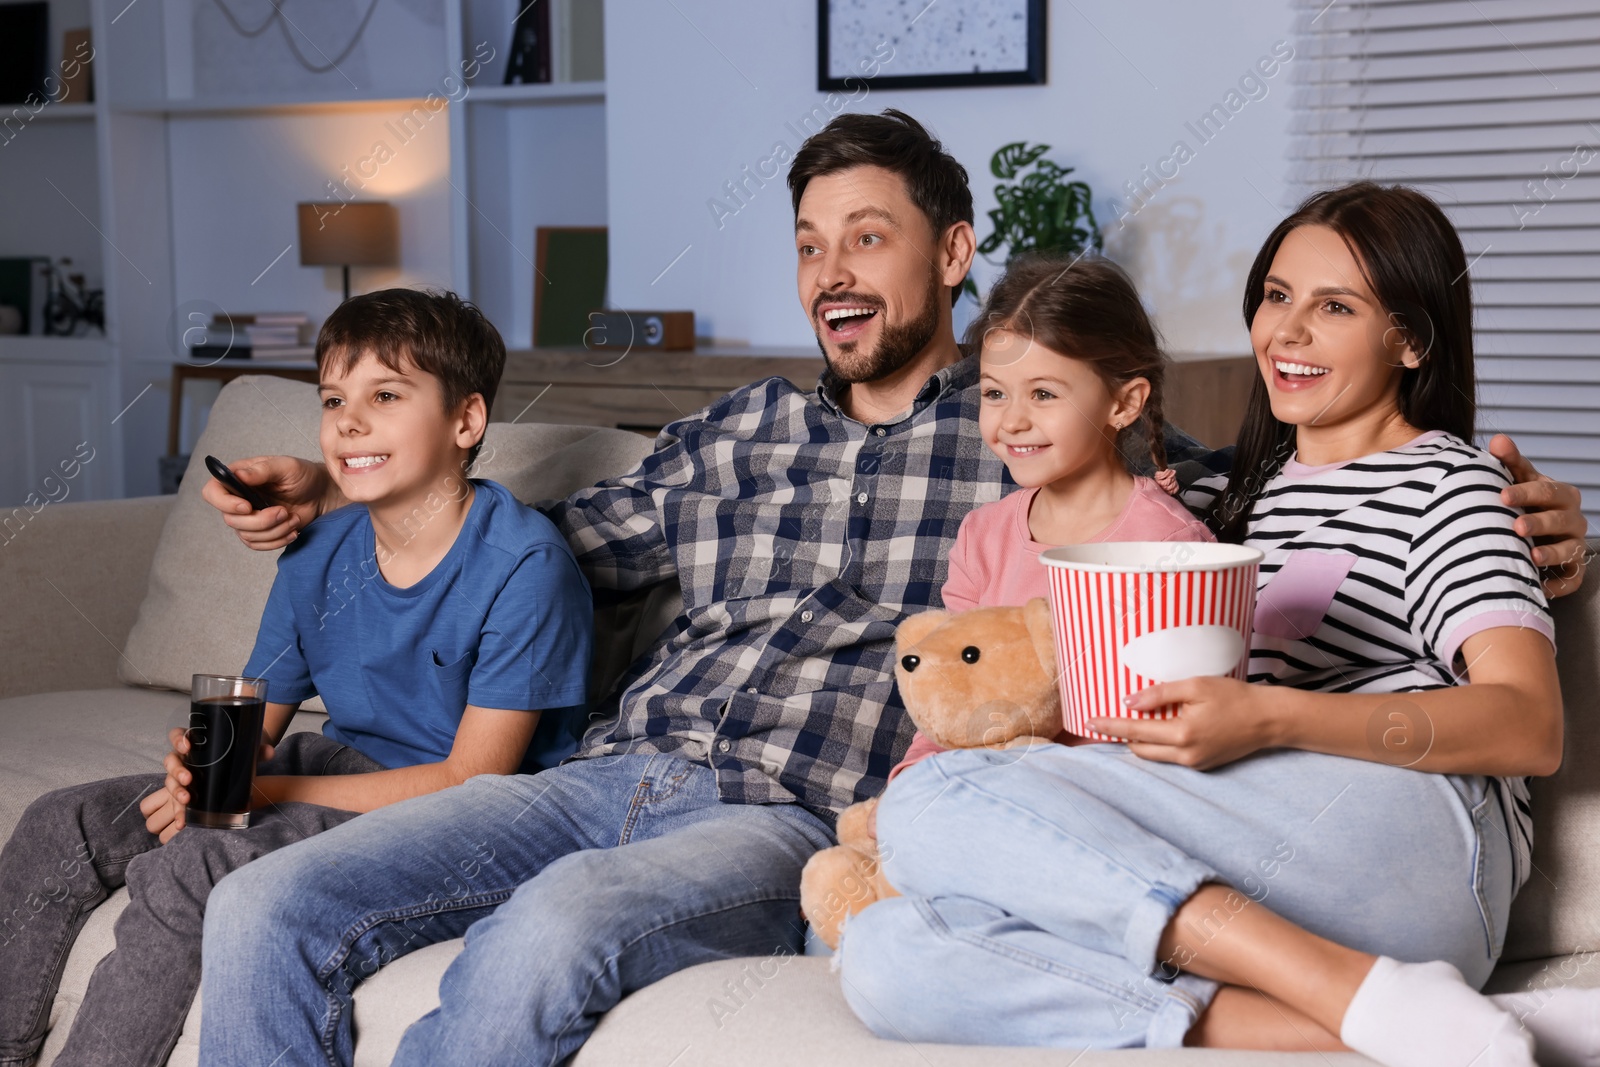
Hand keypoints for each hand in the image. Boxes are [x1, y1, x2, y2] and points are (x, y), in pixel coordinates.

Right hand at [143, 728, 275, 842]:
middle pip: (171, 761)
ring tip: (186, 801)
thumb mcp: (246, 748)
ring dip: (176, 792)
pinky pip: (176, 802)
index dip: (178, 739)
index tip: (188, 746)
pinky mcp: (186, 793)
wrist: (237, 764)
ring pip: (171, 782)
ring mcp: (183, 776)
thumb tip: (270, 751)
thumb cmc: (236, 752)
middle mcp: (184, 758)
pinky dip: (179, 813)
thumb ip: (257, 750)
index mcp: (194, 742)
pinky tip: (182, 822)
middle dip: (177, 771)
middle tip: (189, 779)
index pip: (178, 735)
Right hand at [200, 455, 331, 550]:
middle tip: (283, 512)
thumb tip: (238, 474)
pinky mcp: (260, 532)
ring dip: (274, 531)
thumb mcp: (286, 466)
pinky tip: (293, 531)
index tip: (248, 506)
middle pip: (231, 520)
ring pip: (246, 535)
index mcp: (237, 477)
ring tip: (293, 518)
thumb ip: (262, 470)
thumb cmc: (303, 475)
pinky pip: (258, 545)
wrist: (321, 495)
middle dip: (260, 521)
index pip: (212, 492)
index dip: (225, 503)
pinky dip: (277, 541)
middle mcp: (237, 498)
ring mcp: (247, 518)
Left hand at [1089, 676, 1275, 770]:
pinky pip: (1170, 756)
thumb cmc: (1234, 697)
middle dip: (1123, 736)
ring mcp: (1195, 764)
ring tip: (1137, 719)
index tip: (1089, 722)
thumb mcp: (1196, 685)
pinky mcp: (1202, 765)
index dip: (1110, 726)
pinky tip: (1163, 726)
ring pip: (1154, 755)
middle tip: (1110, 719)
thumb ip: (1160, 694)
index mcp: (1183, 734)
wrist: (1268, 719)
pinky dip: (1160, 743)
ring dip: (1141, 740)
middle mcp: (1186, 755)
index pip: (1135, 732)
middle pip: (1140, 749)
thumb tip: (1129, 702)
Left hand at [1489, 434, 1588, 598]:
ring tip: (1533, 556)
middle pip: (1561, 519)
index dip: (1526, 492)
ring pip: (1570, 549)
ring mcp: (1573, 545)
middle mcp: (1572, 519)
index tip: (1501, 495)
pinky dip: (1559, 585)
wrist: (1524, 531)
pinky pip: (1572, 580)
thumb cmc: (1521, 501)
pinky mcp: (1571, 570)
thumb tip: (1499, 440)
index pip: (1547, 491)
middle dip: (1540, 522)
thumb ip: (1508, 461)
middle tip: (1517, 526)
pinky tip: (1541, 587)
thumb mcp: (1515, 480)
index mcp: (1560, 495)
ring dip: (1553, 553)